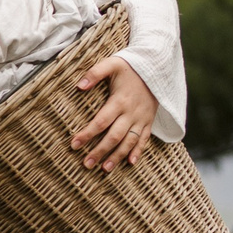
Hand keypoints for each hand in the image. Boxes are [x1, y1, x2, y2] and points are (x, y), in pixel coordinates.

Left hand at [72, 55, 158, 171]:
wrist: (157, 67)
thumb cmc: (130, 66)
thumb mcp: (112, 64)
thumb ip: (95, 73)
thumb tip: (79, 86)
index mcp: (120, 101)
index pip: (101, 121)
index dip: (87, 134)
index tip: (74, 144)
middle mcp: (131, 113)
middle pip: (114, 136)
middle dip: (100, 151)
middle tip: (86, 164)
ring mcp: (142, 119)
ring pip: (129, 142)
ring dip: (117, 156)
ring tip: (104, 169)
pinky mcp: (149, 121)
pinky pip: (145, 139)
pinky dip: (138, 151)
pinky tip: (130, 163)